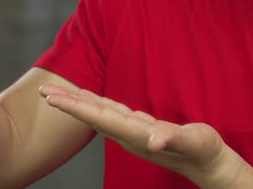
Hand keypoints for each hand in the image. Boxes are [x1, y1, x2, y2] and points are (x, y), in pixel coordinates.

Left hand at [39, 85, 243, 188]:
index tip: (52, 99)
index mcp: (135, 135)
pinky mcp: (140, 128)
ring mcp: (133, 132)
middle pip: (91, 116)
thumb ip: (172, 138)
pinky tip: (90, 99)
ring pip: (98, 114)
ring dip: (77, 103)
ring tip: (58, 93)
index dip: (75, 108)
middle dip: (67, 103)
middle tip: (42, 89)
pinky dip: (96, 104)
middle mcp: (128, 135)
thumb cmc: (203, 151)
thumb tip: (154, 140)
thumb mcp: (192, 141)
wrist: (209, 163)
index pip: (98, 119)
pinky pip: (111, 113)